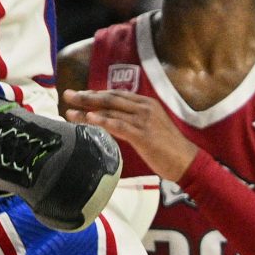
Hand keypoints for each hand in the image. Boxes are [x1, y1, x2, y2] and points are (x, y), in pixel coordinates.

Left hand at [60, 88, 194, 182]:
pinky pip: (119, 125)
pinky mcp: (142, 134)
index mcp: (145, 103)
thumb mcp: (150, 127)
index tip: (79, 94)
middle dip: (86, 96)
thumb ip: (132, 120)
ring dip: (87, 110)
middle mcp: (143, 107)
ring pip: (110, 110)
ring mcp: (143, 120)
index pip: (115, 94)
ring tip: (70, 111)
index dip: (95, 94)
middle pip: (109, 98)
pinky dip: (103, 121)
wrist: (187, 161)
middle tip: (67, 95)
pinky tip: (89, 120)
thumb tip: (111, 120)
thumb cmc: (168, 147)